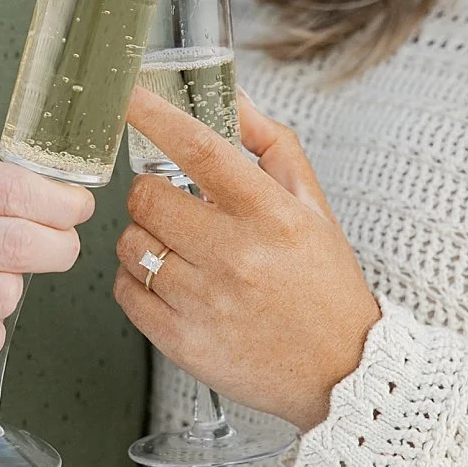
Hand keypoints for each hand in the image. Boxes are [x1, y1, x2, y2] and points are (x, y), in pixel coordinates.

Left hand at [112, 87, 380, 430]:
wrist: (341, 372)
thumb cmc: (322, 284)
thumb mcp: (313, 207)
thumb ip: (271, 147)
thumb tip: (233, 97)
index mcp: (270, 215)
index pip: (201, 150)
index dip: (156, 116)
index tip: (128, 95)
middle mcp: (236, 255)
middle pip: (146, 199)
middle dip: (150, 196)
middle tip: (173, 208)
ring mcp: (205, 301)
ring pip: (131, 245)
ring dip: (143, 241)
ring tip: (177, 251)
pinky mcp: (181, 341)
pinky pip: (126, 292)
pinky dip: (136, 282)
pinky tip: (167, 283)